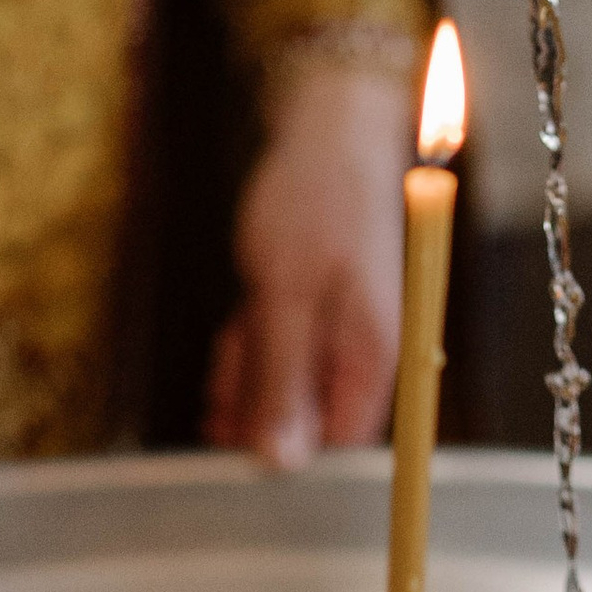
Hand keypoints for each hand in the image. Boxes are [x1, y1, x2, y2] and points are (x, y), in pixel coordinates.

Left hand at [204, 62, 413, 467]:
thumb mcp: (284, 297)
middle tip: (218, 395)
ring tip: (228, 350)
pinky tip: (235, 334)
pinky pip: (286, 351)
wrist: (329, 129)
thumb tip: (281, 462)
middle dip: (260, 408)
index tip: (238, 439)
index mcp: (372, 356)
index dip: (289, 446)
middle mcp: (364, 351)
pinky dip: (255, 348)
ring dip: (251, 377)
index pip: (339, 441)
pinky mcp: (320, 308)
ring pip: (290, 384)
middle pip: (311, 416)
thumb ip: (282, 380)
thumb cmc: (314, 203)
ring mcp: (342, 329)